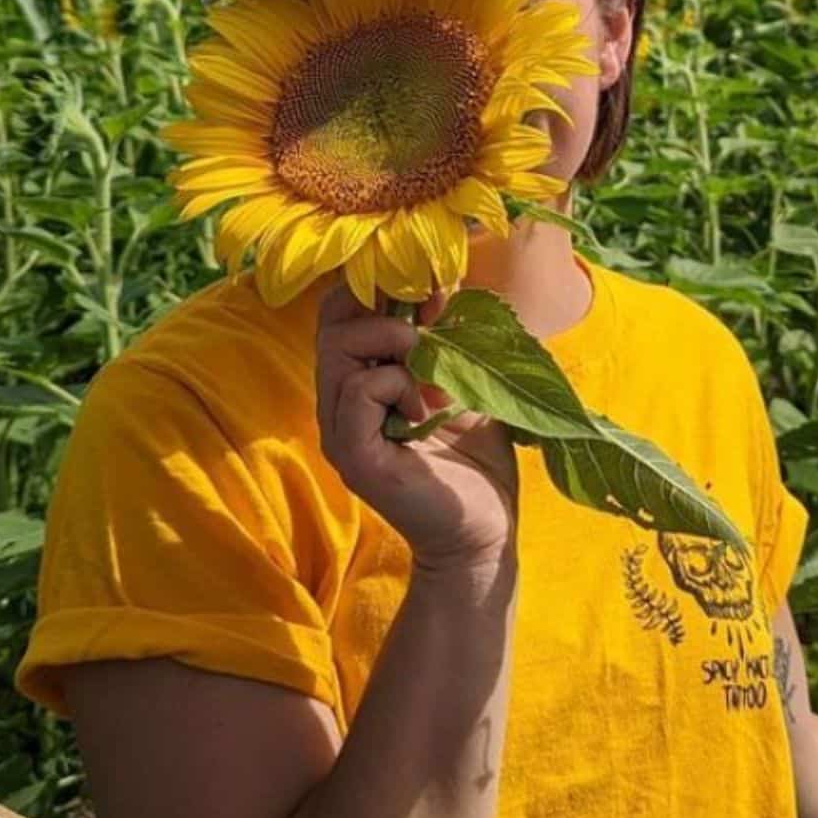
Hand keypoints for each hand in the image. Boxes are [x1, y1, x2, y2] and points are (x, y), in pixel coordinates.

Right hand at [314, 281, 519, 573]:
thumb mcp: (462, 384)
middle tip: (428, 338)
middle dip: (384, 315)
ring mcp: (340, 433)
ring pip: (339, 351)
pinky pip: (357, 391)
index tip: (422, 294)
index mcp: (357, 387)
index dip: (372, 293)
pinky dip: (395, 383)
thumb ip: (445, 338)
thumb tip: (441, 281)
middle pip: (331, 326)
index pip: (337, 318)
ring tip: (430, 374)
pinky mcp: (354, 456)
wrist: (486, 536)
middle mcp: (338, 408)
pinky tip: (424, 409)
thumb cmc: (476, 465)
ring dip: (394, 345)